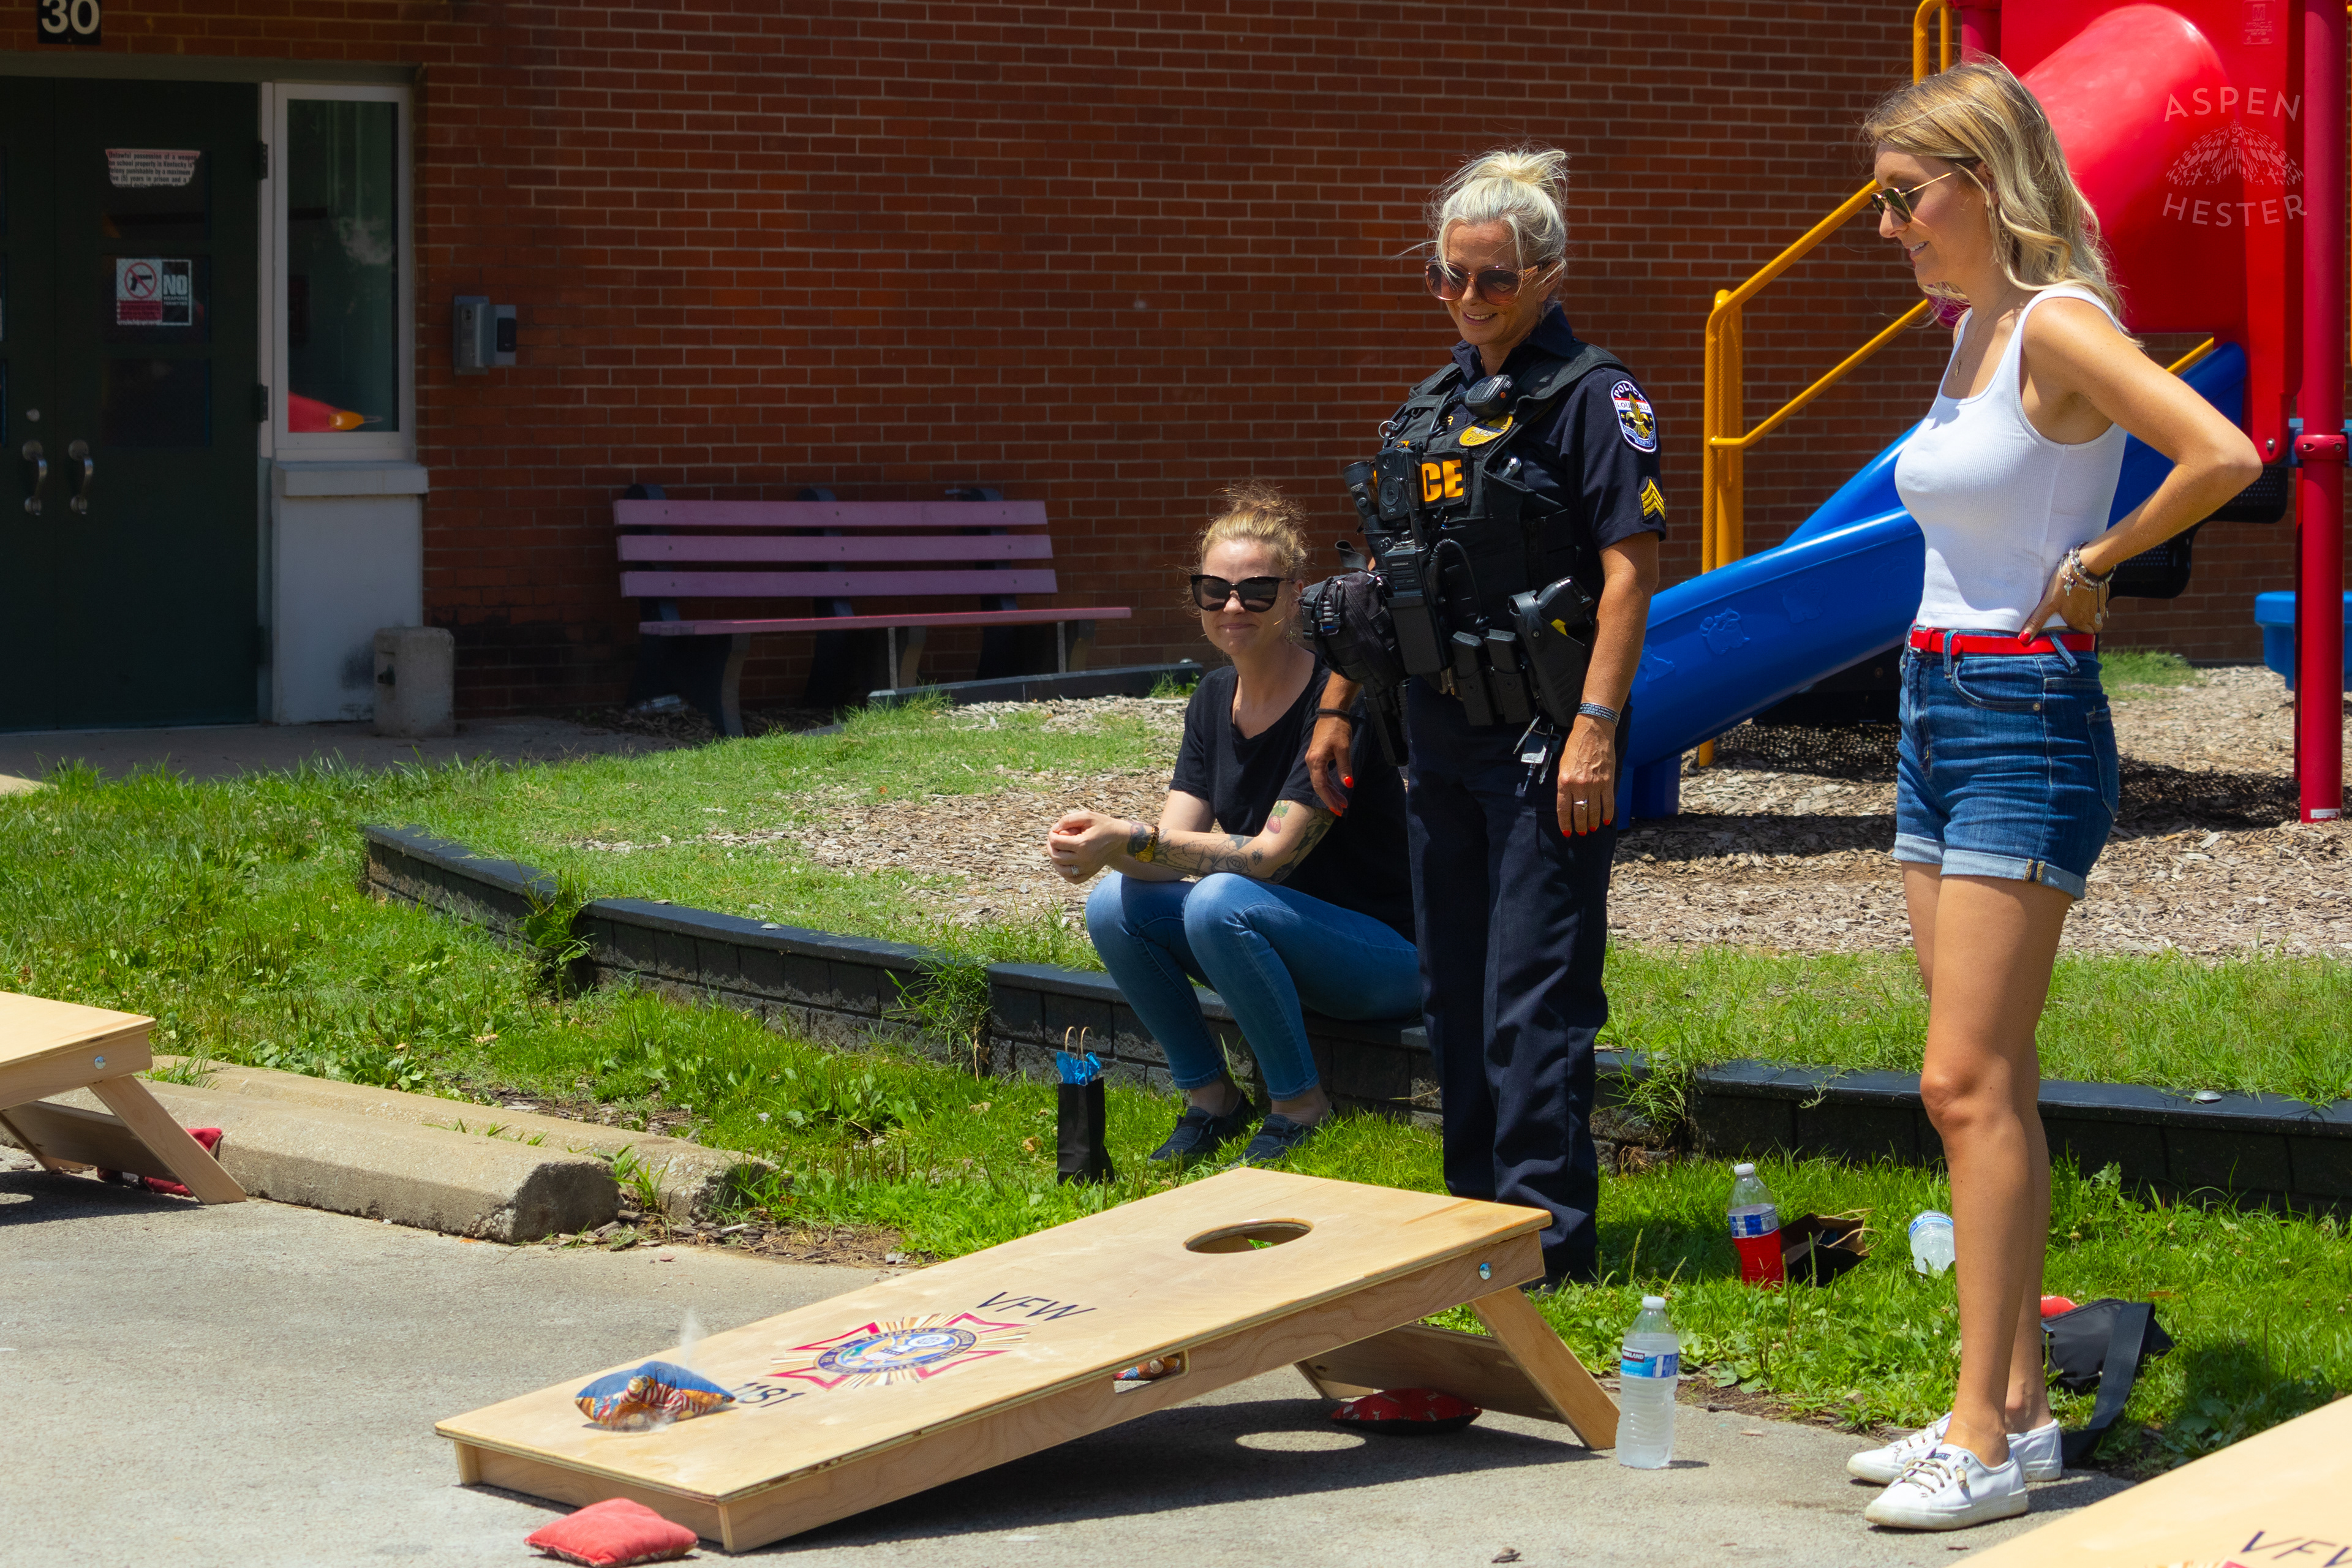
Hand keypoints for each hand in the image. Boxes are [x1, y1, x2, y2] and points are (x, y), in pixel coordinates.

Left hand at [1045, 809, 1133, 882]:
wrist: (1120, 838)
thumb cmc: (1103, 824)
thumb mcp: (1087, 816)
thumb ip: (1068, 820)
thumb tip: (1054, 829)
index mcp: (1083, 844)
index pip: (1056, 842)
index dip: (1051, 835)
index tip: (1055, 831)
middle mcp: (1085, 859)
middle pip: (1056, 857)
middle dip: (1050, 847)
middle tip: (1053, 840)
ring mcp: (1088, 868)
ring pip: (1062, 870)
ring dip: (1055, 861)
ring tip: (1057, 852)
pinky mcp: (1091, 873)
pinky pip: (1073, 879)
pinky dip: (1065, 873)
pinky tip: (1064, 863)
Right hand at [1305, 716, 1354, 815]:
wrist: (1331, 713)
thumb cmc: (1338, 729)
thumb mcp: (1344, 748)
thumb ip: (1345, 767)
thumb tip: (1348, 784)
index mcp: (1316, 760)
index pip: (1320, 785)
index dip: (1328, 798)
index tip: (1337, 809)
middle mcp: (1311, 762)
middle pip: (1319, 785)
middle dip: (1330, 798)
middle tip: (1342, 809)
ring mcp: (1313, 759)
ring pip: (1320, 781)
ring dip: (1331, 792)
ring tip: (1342, 802)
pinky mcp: (1317, 757)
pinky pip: (1321, 775)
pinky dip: (1329, 784)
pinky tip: (1337, 789)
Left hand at [1556, 716, 1616, 837]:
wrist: (1593, 732)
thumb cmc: (1575, 746)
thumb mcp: (1563, 766)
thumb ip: (1565, 784)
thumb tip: (1568, 801)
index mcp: (1564, 782)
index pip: (1563, 809)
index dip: (1565, 823)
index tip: (1567, 832)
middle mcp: (1579, 786)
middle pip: (1579, 813)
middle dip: (1579, 826)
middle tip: (1580, 832)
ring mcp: (1595, 785)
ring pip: (1593, 811)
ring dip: (1592, 822)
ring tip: (1591, 829)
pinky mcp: (1607, 782)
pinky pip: (1608, 803)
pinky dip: (1607, 814)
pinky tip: (1605, 821)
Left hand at [2020, 552, 2109, 640]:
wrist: (2085, 565)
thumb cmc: (2064, 585)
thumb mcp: (2048, 604)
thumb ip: (2037, 622)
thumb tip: (2024, 639)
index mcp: (2079, 622)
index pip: (2084, 636)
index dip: (2079, 635)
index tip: (2071, 630)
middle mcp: (2092, 616)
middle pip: (2094, 628)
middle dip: (2087, 627)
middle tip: (2075, 620)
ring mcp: (2100, 605)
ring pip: (2099, 616)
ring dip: (2091, 615)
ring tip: (2079, 607)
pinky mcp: (2104, 593)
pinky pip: (2101, 602)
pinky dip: (2095, 602)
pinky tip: (2086, 594)